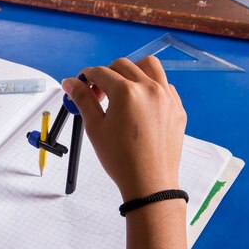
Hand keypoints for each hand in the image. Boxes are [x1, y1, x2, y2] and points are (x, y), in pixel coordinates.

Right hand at [61, 56, 186, 201]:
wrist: (150, 183)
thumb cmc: (120, 158)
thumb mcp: (94, 127)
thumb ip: (82, 99)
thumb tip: (70, 82)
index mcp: (127, 92)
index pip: (100, 72)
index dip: (86, 77)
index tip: (80, 85)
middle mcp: (149, 88)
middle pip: (123, 65)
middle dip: (106, 74)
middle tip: (97, 94)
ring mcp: (167, 96)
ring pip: (149, 66)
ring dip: (131, 71)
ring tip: (122, 90)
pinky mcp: (177, 107)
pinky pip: (164, 84)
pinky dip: (150, 85)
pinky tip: (140, 104)